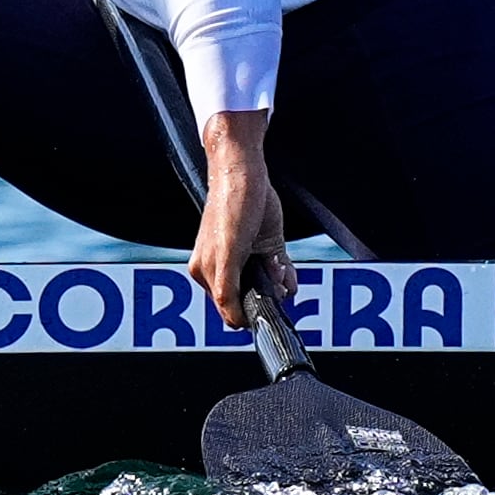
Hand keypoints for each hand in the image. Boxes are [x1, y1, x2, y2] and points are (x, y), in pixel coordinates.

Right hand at [192, 109, 293, 329]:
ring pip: (270, 289)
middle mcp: (227, 268)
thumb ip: (227, 289)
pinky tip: (285, 265)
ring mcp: (248, 258)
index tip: (261, 294)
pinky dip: (288, 276)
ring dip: (280, 284)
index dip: (248, 309)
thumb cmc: (229, 207)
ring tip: (278, 265)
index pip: (228, 310)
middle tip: (271, 274)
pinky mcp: (267, 249)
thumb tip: (235, 322)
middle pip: (252, 300)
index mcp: (207, 272)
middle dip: (267, 293)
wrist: (245, 172)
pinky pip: (281, 275)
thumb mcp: (226, 253)